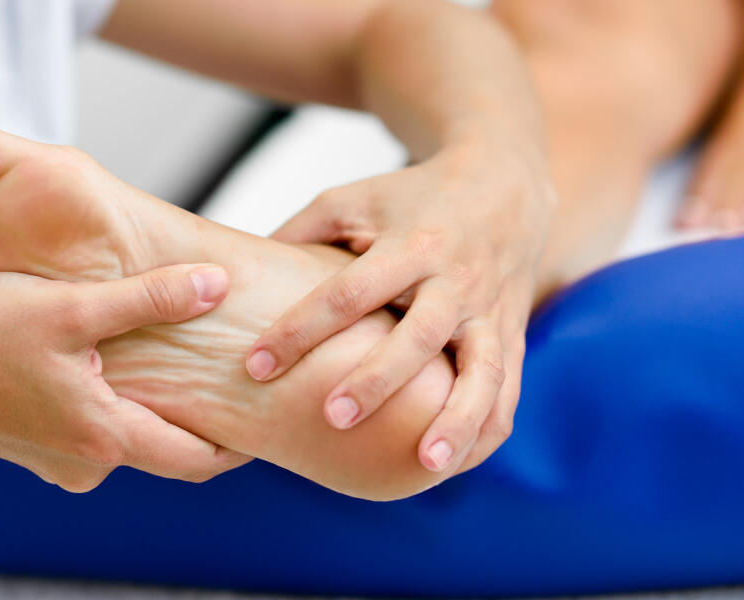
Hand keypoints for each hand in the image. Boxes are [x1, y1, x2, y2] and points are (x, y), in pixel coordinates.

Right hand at [0, 264, 250, 491]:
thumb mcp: (72, 308)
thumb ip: (151, 299)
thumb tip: (215, 286)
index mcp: (105, 437)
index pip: (199, 458)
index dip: (238, 442)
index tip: (264, 414)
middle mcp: (85, 464)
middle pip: (166, 449)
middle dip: (199, 420)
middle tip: (226, 382)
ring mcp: (55, 463)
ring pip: (126, 437)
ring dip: (149, 405)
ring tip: (171, 360)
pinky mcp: (33, 450)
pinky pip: (91, 433)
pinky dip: (110, 405)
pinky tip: (105, 362)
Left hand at [246, 139, 555, 477]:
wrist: (505, 184)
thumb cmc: (410, 198)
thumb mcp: (353, 200)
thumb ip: (298, 236)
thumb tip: (230, 278)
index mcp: (409, 243)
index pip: (349, 292)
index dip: (300, 329)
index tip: (255, 367)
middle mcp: (455, 278)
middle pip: (419, 335)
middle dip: (378, 379)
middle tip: (333, 418)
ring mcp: (491, 310)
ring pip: (480, 370)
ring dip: (455, 419)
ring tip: (424, 463)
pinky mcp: (512, 334)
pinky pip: (508, 388)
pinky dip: (487, 428)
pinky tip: (455, 463)